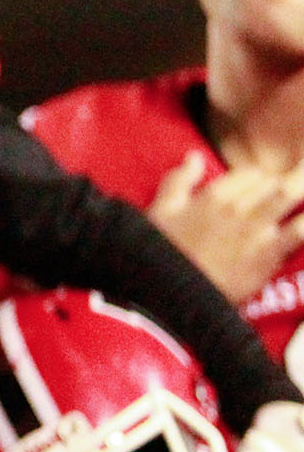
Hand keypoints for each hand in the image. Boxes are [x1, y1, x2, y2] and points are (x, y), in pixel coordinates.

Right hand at [146, 150, 303, 301]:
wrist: (173, 295)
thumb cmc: (162, 252)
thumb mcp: (161, 210)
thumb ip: (180, 179)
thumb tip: (195, 157)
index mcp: (213, 195)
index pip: (252, 173)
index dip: (260, 179)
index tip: (264, 188)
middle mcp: (238, 208)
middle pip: (275, 182)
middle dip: (288, 181)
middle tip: (295, 184)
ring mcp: (257, 230)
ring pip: (290, 196)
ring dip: (301, 189)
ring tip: (303, 188)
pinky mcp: (270, 254)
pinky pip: (299, 231)